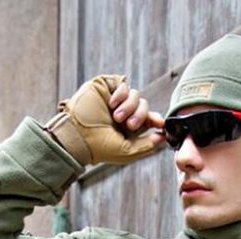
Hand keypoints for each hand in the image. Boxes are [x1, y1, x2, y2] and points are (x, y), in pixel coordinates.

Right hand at [50, 74, 165, 165]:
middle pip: (145, 107)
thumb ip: (146, 146)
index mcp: (129, 128)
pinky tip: (111, 104)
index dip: (157, 120)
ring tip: (116, 116)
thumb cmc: (99, 147)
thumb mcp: (126, 151)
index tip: (161, 123)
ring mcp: (116, 99)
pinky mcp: (107, 86)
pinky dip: (121, 94)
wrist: (77, 134)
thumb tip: (162, 138)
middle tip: (130, 125)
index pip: (149, 120)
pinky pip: (124, 84)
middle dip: (141, 115)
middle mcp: (124, 113)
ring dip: (130, 107)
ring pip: (137, 95)